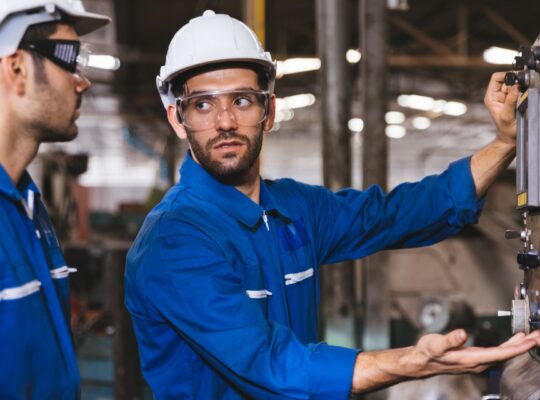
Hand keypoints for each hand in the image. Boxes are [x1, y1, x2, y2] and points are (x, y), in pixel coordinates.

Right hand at [351, 329, 539, 392]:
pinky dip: (509, 345)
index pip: (501, 353)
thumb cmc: (427, 353)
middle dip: (525, 345)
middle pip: (507, 354)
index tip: (533, 340)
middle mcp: (478, 362)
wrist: (419, 362)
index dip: (519, 347)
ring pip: (504, 354)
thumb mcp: (436, 344)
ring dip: (519, 345)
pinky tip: (514, 340)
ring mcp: (478, 361)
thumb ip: (450, 339)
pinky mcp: (476, 358)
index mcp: (472, 359)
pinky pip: (498, 353)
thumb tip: (463, 334)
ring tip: (532, 337)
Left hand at [484, 71, 519, 145]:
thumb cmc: (506, 129)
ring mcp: (507, 96)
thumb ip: (510, 101)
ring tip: (523, 96)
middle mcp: (498, 94)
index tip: (517, 80)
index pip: (496, 77)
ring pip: (516, 82)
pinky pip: (521, 89)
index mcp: (491, 97)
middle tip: (524, 87)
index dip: (506, 75)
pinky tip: (526, 97)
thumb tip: (516, 86)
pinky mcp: (515, 98)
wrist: (511, 137)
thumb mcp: (507, 116)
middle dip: (517, 80)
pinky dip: (525, 90)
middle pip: (508, 78)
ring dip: (522, 86)